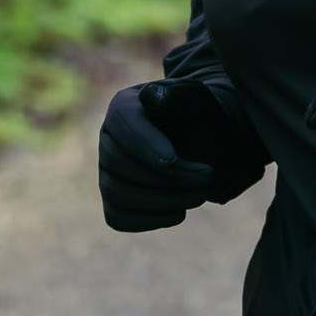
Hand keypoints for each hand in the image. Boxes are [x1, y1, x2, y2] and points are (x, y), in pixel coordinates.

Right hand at [98, 79, 263, 231]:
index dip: (147, 146)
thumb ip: (177, 96)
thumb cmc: (202, 117)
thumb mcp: (196, 99)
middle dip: (167, 177)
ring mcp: (107, 171)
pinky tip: (178, 212)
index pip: (123, 124)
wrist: (208, 143)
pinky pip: (118, 217)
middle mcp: (109, 138)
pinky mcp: (114, 200)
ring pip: (118, 193)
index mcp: (124, 106)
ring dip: (162, 200)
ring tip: (199, 196)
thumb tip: (152, 96)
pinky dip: (148, 219)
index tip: (176, 161)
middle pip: (121, 164)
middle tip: (207, 178)